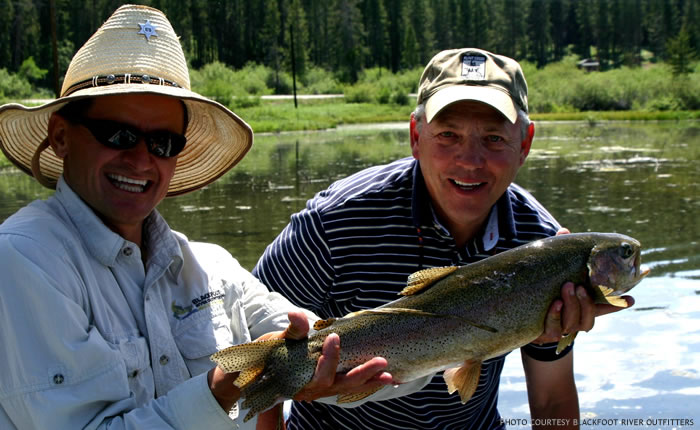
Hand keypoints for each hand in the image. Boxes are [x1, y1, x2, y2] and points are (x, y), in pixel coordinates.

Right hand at [280, 311, 393, 401]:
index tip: (335, 337)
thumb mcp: (280, 340)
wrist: (263, 372)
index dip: (329, 357)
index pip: (319, 373)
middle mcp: (311, 390)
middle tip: (381, 361)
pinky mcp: (327, 387)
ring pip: (346, 389)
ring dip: (368, 382)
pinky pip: (348, 389)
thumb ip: (294, 330)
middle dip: (361, 373)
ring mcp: (320, 390)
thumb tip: (296, 314)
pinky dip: (365, 384)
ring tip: (389, 375)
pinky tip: (383, 379)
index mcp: (298, 379)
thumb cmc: (271, 354)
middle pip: (338, 384)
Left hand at [532, 228, 634, 344]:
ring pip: (575, 324)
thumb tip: (564, 231)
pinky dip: (555, 317)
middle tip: (578, 285)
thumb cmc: (543, 287)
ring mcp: (563, 328)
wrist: (520, 311)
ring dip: (573, 306)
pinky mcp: (547, 334)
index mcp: (582, 306)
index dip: (618, 304)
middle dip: (587, 302)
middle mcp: (576, 320)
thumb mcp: (553, 272)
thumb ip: (562, 255)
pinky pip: (554, 329)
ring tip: (567, 288)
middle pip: (590, 318)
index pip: (605, 307)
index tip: (630, 299)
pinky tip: (554, 304)